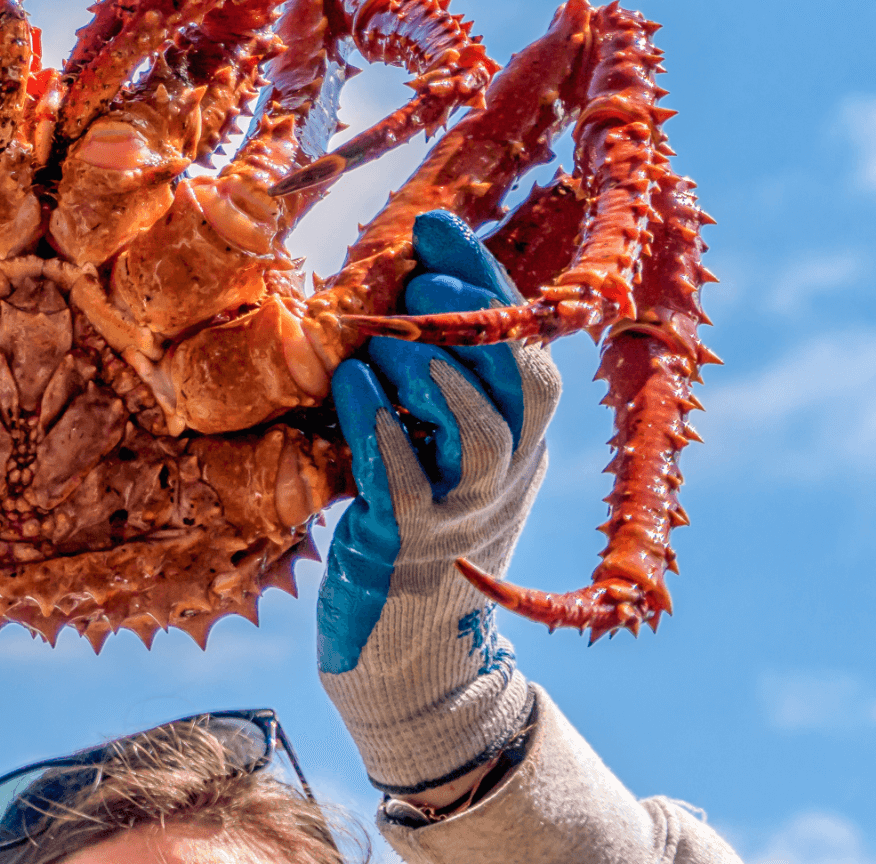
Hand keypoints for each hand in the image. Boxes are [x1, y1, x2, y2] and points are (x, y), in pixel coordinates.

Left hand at [316, 211, 562, 797]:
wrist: (404, 651)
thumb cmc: (406, 531)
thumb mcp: (434, 450)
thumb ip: (427, 380)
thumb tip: (394, 284)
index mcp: (520, 440)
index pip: (525, 343)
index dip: (484, 279)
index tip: (436, 224)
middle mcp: (508, 474)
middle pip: (525, 382)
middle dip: (474, 319)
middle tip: (416, 282)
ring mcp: (466, 513)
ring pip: (478, 431)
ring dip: (429, 373)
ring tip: (380, 339)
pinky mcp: (412, 546)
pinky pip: (407, 480)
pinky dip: (380, 426)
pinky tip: (349, 384)